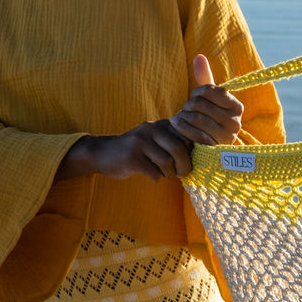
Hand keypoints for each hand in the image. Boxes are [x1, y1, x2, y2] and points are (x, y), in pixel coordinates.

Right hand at [67, 121, 194, 181]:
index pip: (187, 135)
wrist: (102, 153)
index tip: (195, 161)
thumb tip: (199, 156)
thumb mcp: (155, 140)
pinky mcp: (131, 157)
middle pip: (179, 148)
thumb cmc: (136, 151)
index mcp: (161, 124)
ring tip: (165, 174)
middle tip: (183, 174)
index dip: (194, 150)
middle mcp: (151, 129)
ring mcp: (140, 142)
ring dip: (170, 173)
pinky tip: (151, 175)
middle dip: (184, 165)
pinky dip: (156, 177)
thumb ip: (174, 143)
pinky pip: (154, 172)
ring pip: (167, 162)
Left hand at [170, 55, 244, 145]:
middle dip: (188, 105)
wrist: (208, 148)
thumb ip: (205, 77)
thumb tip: (199, 56)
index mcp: (237, 107)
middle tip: (184, 109)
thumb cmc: (209, 118)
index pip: (211, 90)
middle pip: (200, 104)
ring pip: (195, 117)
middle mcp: (235, 123)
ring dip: (182, 116)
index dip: (197, 91)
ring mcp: (225, 137)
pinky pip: (192, 133)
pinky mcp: (213, 149)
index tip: (194, 96)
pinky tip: (176, 124)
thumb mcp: (209, 99)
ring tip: (179, 116)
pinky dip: (181, 127)